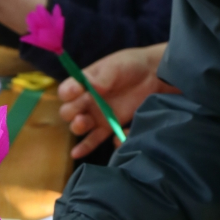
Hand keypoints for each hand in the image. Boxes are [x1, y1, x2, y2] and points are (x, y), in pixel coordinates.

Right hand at [58, 43, 175, 158]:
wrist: (152, 76)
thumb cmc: (130, 65)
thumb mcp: (114, 67)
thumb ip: (101, 78)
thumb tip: (90, 86)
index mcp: (84, 83)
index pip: (67, 91)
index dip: (68, 92)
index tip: (76, 90)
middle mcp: (86, 100)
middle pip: (69, 111)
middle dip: (71, 113)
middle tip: (80, 112)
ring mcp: (97, 115)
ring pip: (79, 126)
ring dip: (78, 127)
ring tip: (83, 123)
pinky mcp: (108, 126)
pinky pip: (94, 139)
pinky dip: (85, 147)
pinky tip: (77, 154)